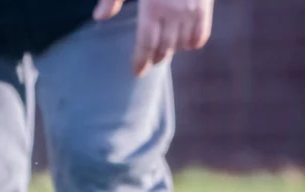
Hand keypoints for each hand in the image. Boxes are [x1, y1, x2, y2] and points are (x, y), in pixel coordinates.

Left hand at [94, 0, 213, 76]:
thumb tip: (98, 18)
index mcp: (152, 8)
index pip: (146, 44)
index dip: (141, 61)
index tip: (137, 72)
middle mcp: (174, 13)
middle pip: (164, 47)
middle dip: (156, 57)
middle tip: (150, 62)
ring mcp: (193, 10)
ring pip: (183, 44)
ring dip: (173, 50)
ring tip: (165, 52)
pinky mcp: (206, 6)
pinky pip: (202, 34)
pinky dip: (193, 43)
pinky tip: (185, 44)